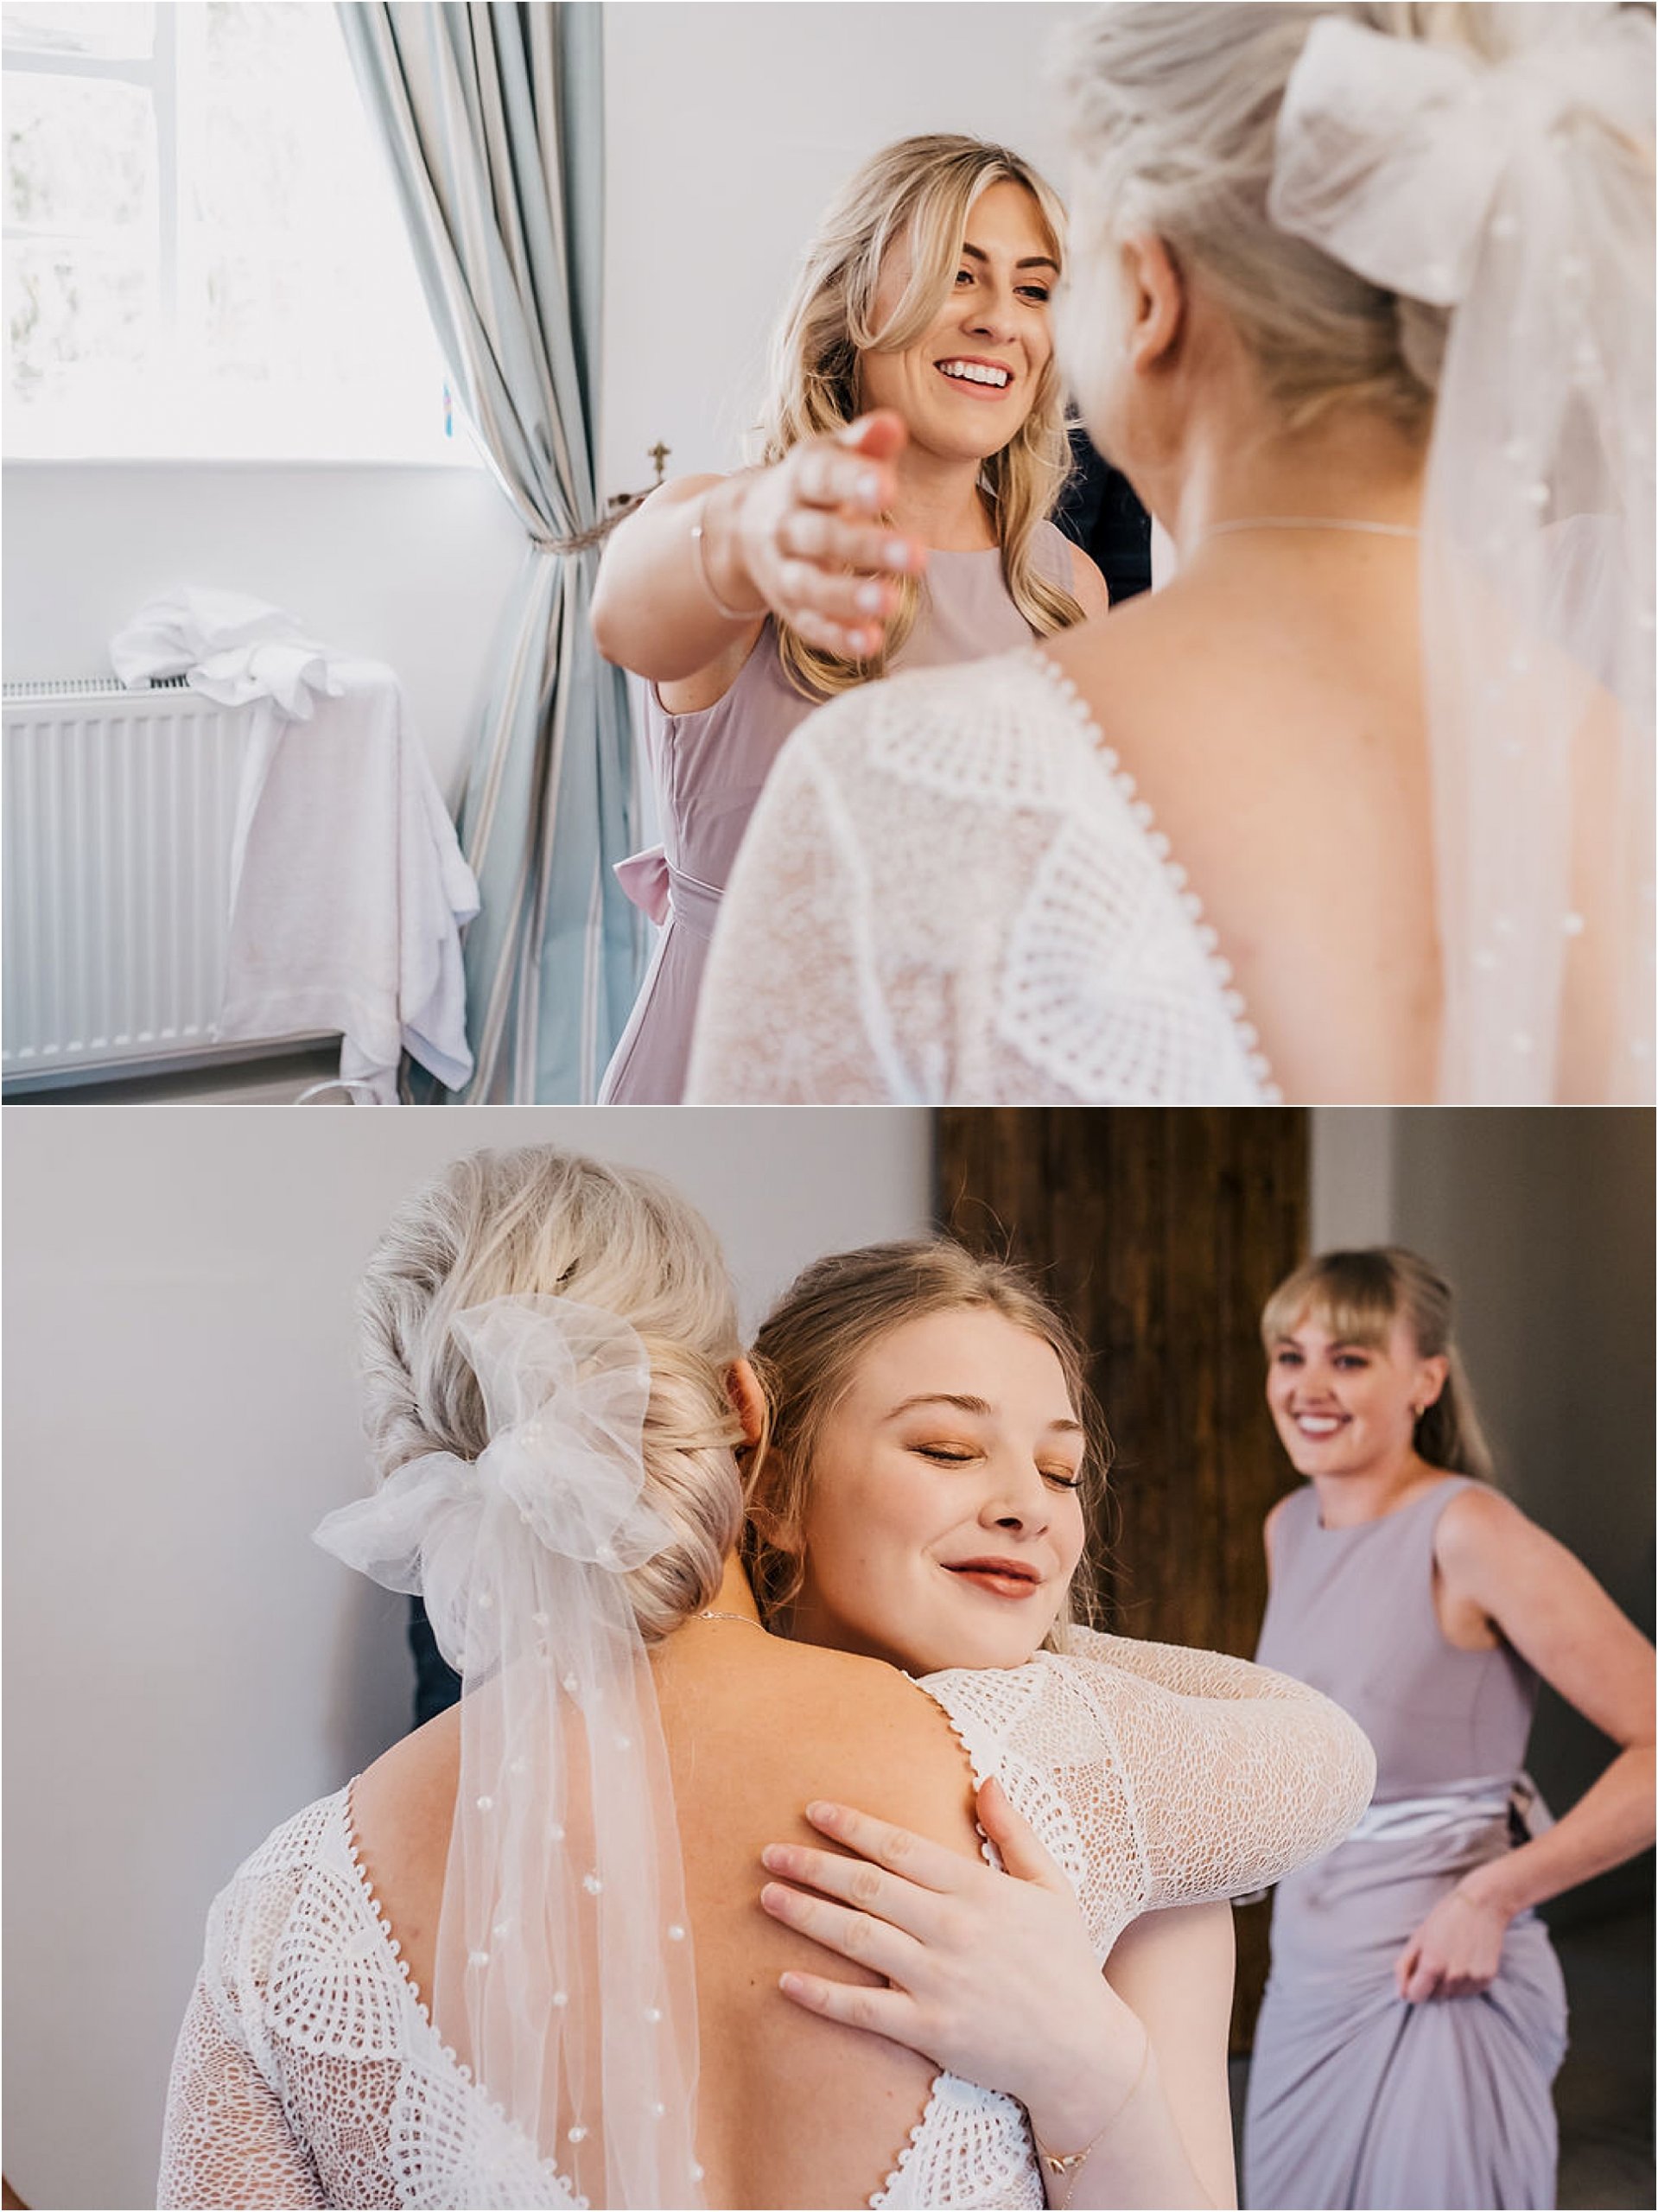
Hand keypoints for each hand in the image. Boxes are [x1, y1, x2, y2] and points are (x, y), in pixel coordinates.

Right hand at [723, 411, 925, 657]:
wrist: (744, 527)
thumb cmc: (811, 486)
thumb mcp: (831, 457)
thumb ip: (864, 443)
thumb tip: (895, 424)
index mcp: (800, 479)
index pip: (823, 477)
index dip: (854, 483)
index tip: (889, 489)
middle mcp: (785, 525)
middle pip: (821, 536)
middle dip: (866, 547)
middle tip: (918, 555)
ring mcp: (783, 571)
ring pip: (811, 586)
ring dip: (849, 597)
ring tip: (893, 602)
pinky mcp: (789, 609)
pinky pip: (809, 626)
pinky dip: (837, 637)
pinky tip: (870, 643)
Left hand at [759, 1777, 1142, 2146]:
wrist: (1083, 2052)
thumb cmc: (1065, 1962)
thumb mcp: (1051, 1886)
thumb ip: (1014, 1831)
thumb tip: (985, 1778)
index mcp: (979, 1889)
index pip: (901, 1847)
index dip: (853, 1826)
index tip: (812, 1810)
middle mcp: (953, 1929)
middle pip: (867, 1887)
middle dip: (813, 1866)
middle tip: (768, 1852)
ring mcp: (939, 1981)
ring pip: (856, 1939)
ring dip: (806, 1915)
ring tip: (766, 1898)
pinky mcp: (930, 2031)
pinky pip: (863, 2010)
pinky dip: (821, 1994)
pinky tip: (785, 1980)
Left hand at [1392, 1882, 1512, 2001]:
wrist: (1482, 1905)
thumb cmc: (1445, 1918)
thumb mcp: (1418, 1937)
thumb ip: (1404, 1967)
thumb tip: (1400, 1994)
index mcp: (1433, 1964)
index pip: (1416, 1996)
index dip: (1413, 1988)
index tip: (1415, 1978)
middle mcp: (1453, 1976)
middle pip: (1435, 1996)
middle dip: (1431, 1983)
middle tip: (1437, 1958)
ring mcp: (1472, 1978)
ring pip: (1452, 1995)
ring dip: (1448, 1983)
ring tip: (1452, 1957)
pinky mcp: (1487, 1978)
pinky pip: (1469, 1991)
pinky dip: (1464, 1982)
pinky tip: (1465, 1961)